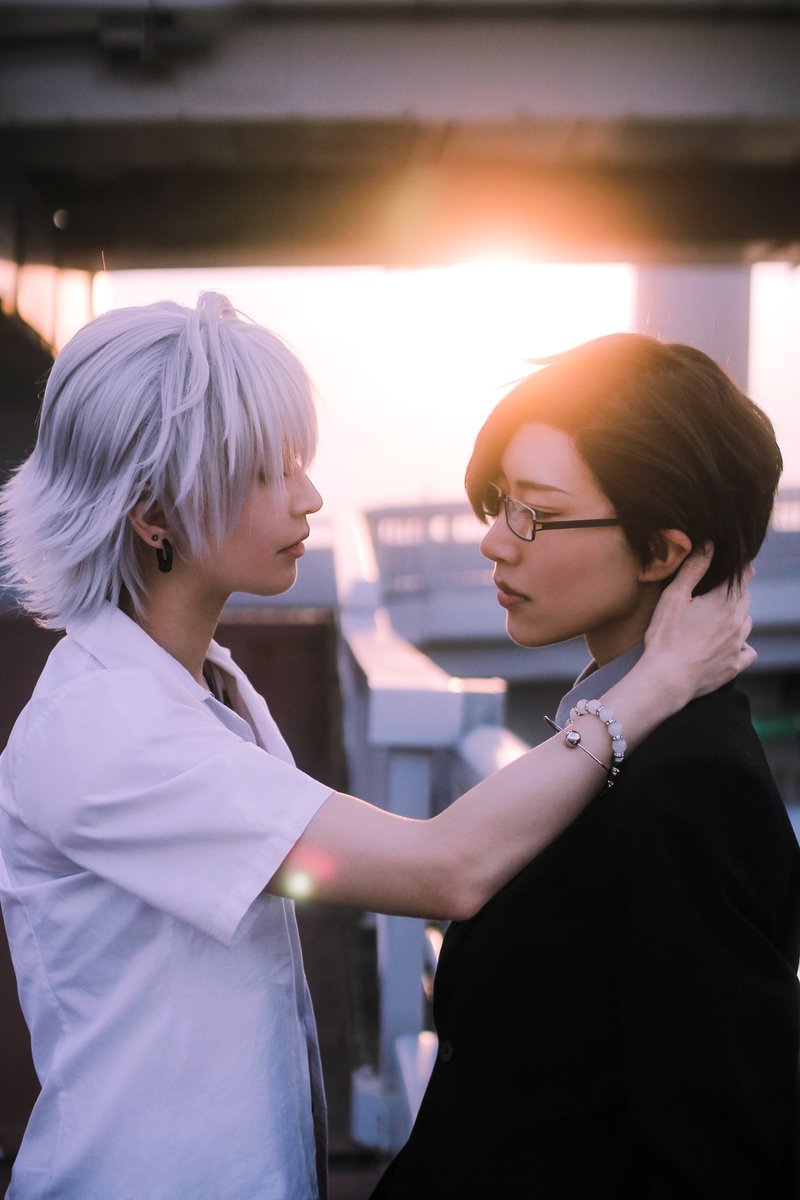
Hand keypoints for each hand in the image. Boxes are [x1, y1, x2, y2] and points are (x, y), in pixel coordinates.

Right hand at [643, 545, 754, 704]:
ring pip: (746, 622)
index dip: (739, 568)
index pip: (743, 576)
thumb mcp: (674, 597)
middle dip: (734, 592)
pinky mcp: (735, 665)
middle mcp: (738, 622)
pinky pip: (748, 651)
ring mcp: (738, 645)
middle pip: (745, 598)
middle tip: (715, 592)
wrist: (667, 679)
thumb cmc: (665, 637)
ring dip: (736, 617)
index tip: (733, 565)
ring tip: (716, 619)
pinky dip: (742, 645)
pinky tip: (729, 645)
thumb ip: (694, 569)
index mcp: (724, 602)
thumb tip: (709, 545)